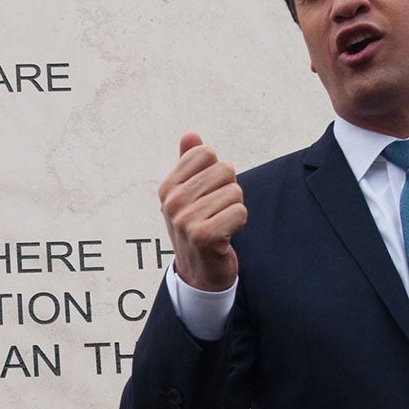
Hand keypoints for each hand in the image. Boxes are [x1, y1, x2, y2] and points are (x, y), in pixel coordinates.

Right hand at [159, 133, 244, 292]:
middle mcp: (173, 202)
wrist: (199, 273)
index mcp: (168, 187)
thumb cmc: (197, 228)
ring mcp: (185, 219)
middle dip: (229, 190)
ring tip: (221, 225)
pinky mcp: (203, 236)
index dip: (216, 171)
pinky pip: (239, 212)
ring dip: (235, 209)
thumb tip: (190, 134)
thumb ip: (189, 163)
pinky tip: (226, 236)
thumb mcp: (188, 195)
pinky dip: (239, 223)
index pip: (206, 153)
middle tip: (217, 212)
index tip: (209, 193)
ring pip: (235, 191)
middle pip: (225, 170)